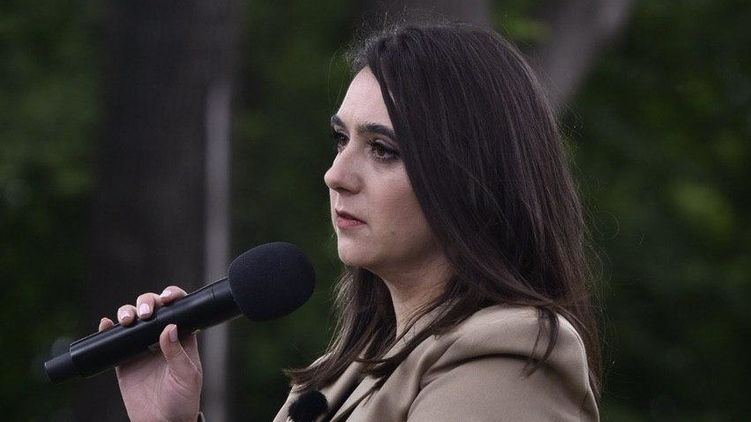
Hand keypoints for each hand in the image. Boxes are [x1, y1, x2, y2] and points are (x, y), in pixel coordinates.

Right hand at [98, 286, 201, 421]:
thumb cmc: (183, 400)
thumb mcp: (187, 376)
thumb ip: (178, 353)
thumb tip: (169, 327)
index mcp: (182, 337)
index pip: (178, 309)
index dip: (172, 297)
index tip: (167, 297)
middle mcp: (161, 337)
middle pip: (152, 308)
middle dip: (147, 302)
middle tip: (145, 312)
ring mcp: (141, 347)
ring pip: (133, 319)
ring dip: (127, 312)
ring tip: (128, 319)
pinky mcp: (124, 359)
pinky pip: (114, 340)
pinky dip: (107, 329)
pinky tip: (105, 324)